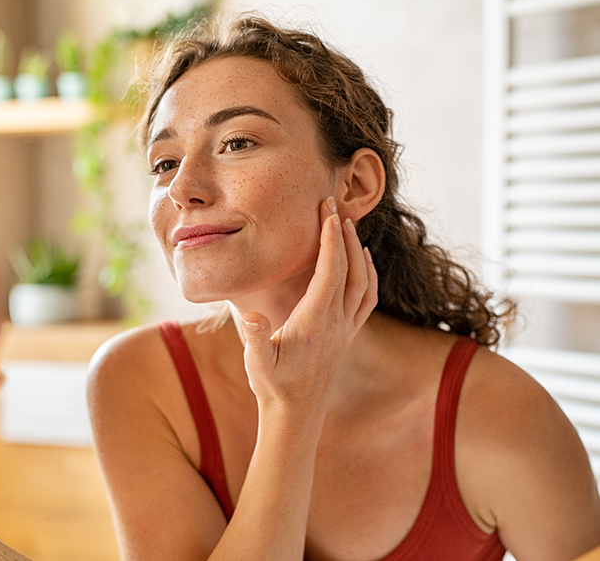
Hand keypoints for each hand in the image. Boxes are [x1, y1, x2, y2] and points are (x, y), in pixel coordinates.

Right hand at [241, 197, 377, 419]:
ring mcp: (346, 328)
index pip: (330, 271)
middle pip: (350, 269)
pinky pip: (367, 298)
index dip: (330, 239)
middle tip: (333, 206)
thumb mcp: (257, 364)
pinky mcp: (348, 335)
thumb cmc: (273, 386)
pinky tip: (363, 262)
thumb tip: (252, 316)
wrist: (296, 415)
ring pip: (364, 281)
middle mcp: (337, 322)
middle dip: (343, 234)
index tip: (326, 212)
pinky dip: (369, 274)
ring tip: (347, 227)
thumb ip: (257, 338)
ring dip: (358, 251)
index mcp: (316, 321)